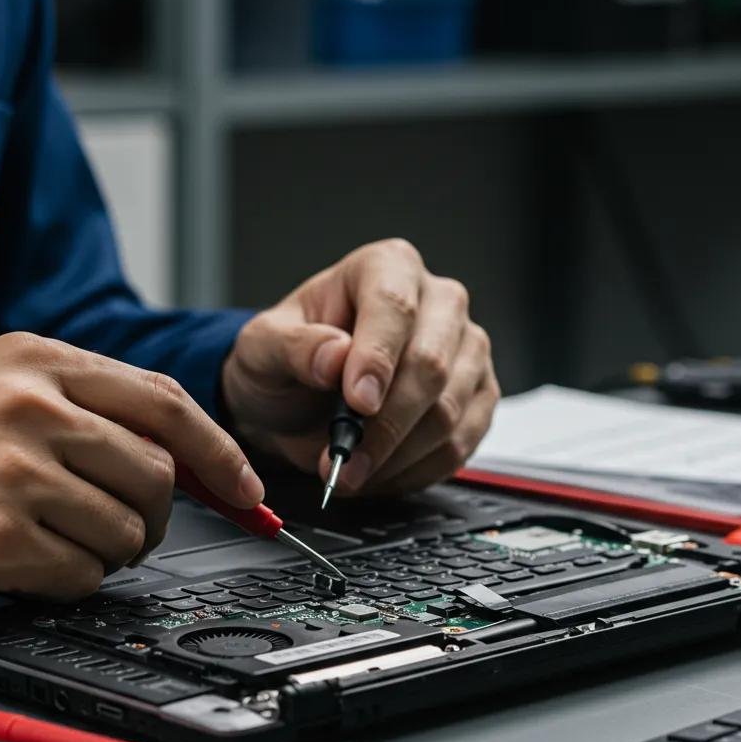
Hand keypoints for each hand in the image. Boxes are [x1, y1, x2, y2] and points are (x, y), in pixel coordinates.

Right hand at [0, 333, 262, 609]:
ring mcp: (13, 470)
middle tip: (124, 530)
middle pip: (158, 473)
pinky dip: (64, 582)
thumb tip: (171, 454)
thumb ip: (78, 407)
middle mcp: (31, 405)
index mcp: (34, 359)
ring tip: (48, 542)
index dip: (218, 450)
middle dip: (155, 515)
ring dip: (105, 552)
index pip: (164, 400)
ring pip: (128, 532)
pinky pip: (81, 576)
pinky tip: (15, 565)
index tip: (246, 487)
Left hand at [222, 239, 498, 496]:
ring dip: (395, 455)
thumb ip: (292, 347)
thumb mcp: (263, 347)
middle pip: (431, 364)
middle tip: (344, 459)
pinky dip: (414, 471)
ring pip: (449, 412)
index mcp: (386, 267)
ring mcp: (466, 351)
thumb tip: (334, 357)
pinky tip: (378, 473)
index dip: (378, 358)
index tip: (357, 403)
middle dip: (385, 424)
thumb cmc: (286, 360)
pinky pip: (459, 444)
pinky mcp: (477, 398)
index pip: (394, 306)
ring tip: (350, 471)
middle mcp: (439, 302)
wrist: (297, 399)